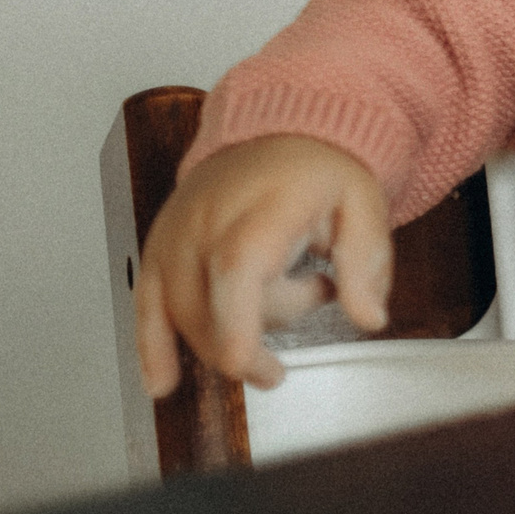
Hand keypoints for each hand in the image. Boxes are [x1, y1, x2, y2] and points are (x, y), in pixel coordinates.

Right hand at [134, 134, 392, 395]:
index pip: (235, 274)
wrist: (279, 132)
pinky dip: (152, 347)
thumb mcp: (363, 207)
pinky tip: (161, 382)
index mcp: (260, 211)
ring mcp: (173, 239)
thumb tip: (369, 318)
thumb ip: (366, 266)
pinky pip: (145, 308)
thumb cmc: (318, 170)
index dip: (236, 327)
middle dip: (264, 331)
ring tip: (280, 292)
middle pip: (211, 310)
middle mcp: (205, 225)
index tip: (250, 365)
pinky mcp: (156, 251)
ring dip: (230, 334)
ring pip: (183, 318)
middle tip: (317, 290)